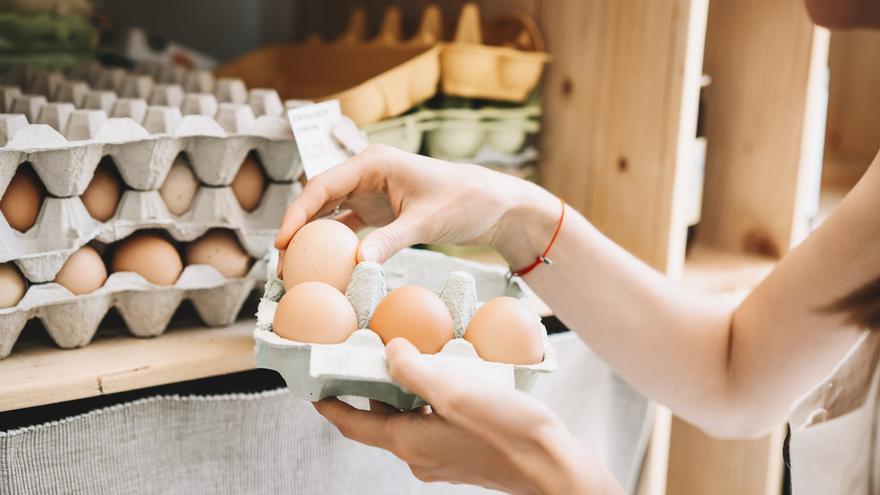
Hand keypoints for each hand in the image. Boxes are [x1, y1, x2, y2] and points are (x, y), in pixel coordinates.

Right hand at [275, 144, 560, 266]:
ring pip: (329, 212)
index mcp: (374, 162)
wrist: (493, 205)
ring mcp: (372, 190)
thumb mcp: (426, 224)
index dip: (297, 213)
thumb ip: (390, 241)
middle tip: (282, 263)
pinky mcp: (380, 209)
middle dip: (298, 228)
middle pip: (319, 198)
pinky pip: (347, 225)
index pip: (322, 185)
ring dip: (312, 237)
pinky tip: (323, 265)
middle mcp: (367, 172)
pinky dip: (334, 243)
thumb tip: (357, 264)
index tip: (282, 242)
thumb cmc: (465, 202)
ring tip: (295, 267)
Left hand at [314, 338, 622, 493]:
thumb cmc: (506, 431)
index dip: (330, 406)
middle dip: (369, 389)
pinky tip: (447, 377)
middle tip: (364, 355)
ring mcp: (442, 458)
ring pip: (410, 419)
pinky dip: (430, 400)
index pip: (353, 424)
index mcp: (408, 441)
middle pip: (380, 420)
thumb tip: (389, 351)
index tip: (312, 389)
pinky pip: (434, 423)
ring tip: (408, 356)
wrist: (552, 466)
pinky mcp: (463, 455)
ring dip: (404, 391)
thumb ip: (414, 370)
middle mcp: (419, 455)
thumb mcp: (454, 391)